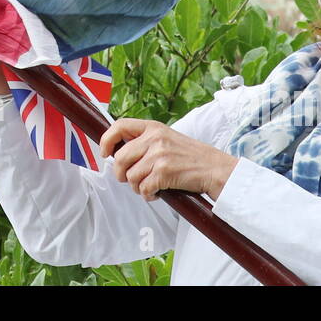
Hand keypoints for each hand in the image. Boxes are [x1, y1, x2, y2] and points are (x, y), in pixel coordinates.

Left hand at [99, 118, 237, 201]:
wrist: (215, 169)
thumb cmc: (192, 157)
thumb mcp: (167, 139)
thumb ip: (146, 141)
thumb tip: (119, 152)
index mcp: (154, 127)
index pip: (120, 125)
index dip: (107, 140)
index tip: (105, 152)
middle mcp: (155, 138)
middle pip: (120, 157)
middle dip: (121, 174)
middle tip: (129, 179)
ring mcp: (159, 155)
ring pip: (130, 176)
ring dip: (137, 187)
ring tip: (149, 186)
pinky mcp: (164, 172)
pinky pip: (143, 188)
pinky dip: (148, 195)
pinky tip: (157, 192)